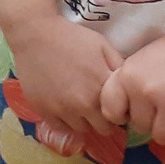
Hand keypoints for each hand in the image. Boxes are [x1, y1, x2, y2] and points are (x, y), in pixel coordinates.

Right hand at [6, 15, 121, 136]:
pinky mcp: (44, 111)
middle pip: (103, 128)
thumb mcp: (102, 45)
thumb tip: (130, 88)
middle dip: (103, 118)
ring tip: (78, 103)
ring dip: (84, 120)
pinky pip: (61, 128)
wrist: (34, 34)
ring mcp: (62, 110)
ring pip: (82, 130)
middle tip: (95, 104)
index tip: (112, 103)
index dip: (118, 110)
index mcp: (101, 87)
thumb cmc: (71, 37)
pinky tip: (63, 105)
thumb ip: (119, 67)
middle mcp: (84, 103)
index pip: (120, 115)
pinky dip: (64, 120)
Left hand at [100, 33, 164, 146]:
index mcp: (128, 77)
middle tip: (159, 108)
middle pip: (140, 128)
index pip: (111, 113)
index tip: (132, 108)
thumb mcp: (133, 65)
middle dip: (148, 121)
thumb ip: (121, 89)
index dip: (121, 114)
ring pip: (162, 137)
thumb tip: (118, 120)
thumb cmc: (163, 57)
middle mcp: (147, 91)